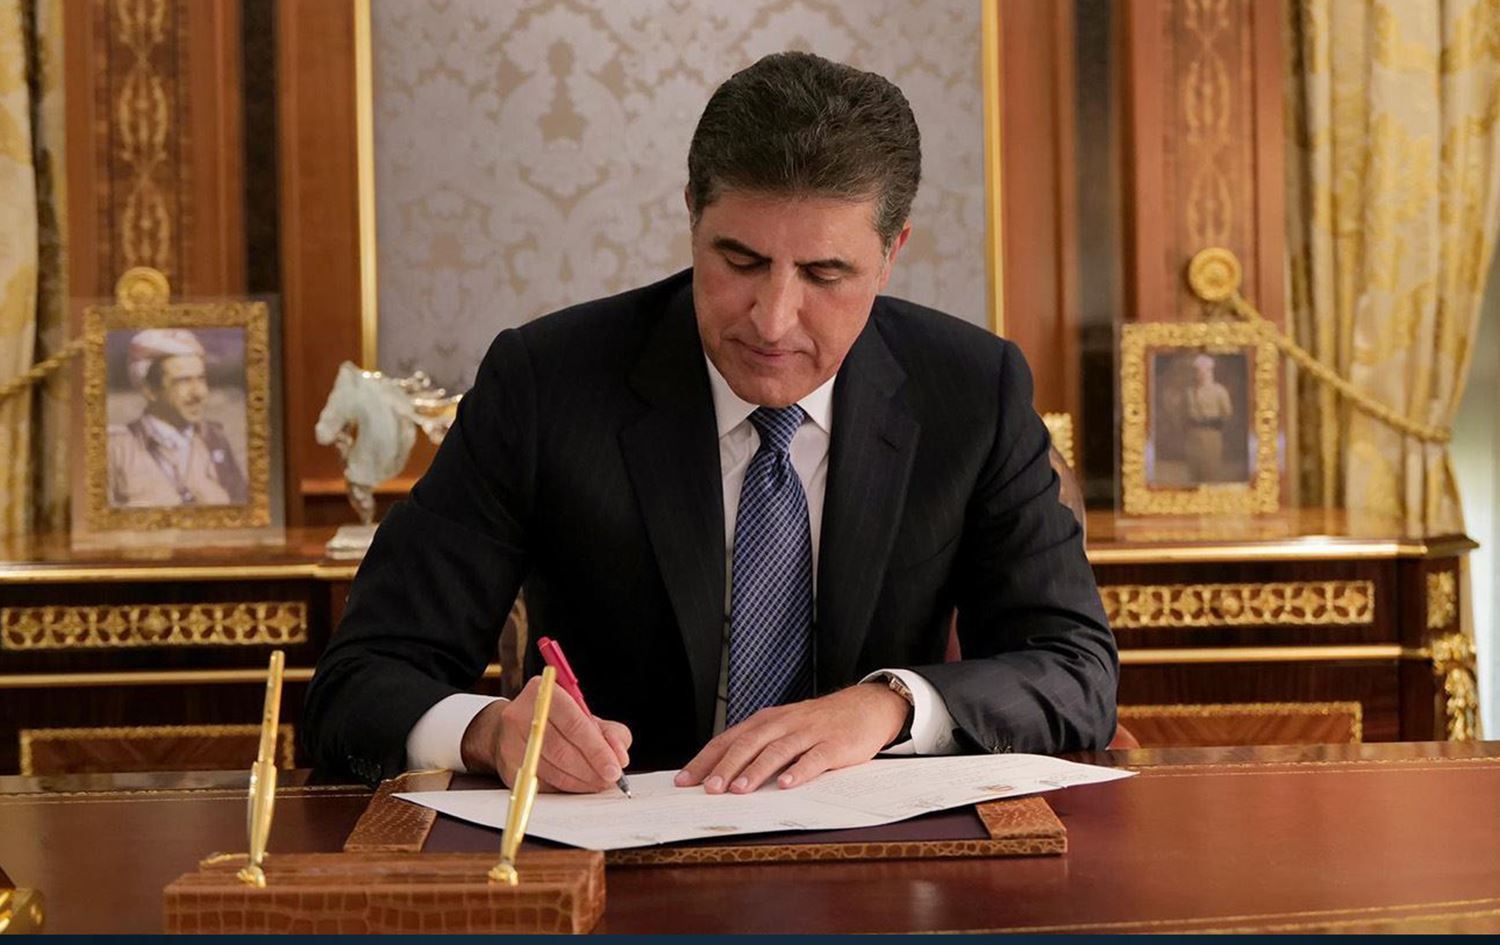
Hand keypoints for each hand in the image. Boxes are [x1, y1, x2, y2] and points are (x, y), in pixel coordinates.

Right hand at [459, 676, 631, 792]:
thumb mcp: (585, 716)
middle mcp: (521, 714)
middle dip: (592, 769)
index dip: (597, 749)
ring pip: (552, 770)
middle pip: (562, 750)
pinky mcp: (507, 767)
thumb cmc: (555, 721)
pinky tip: (578, 784)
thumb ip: (610, 733)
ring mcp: (510, 742)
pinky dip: (565, 787)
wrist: (510, 730)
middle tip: (610, 779)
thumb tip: (619, 756)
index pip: (574, 724)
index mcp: (543, 692)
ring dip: (581, 781)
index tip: (615, 768)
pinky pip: (542, 784)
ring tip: (598, 782)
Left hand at [674, 683, 909, 793]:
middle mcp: (783, 724)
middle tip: (708, 788)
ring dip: (756, 770)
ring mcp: (809, 733)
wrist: (865, 706)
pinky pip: (814, 758)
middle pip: (749, 744)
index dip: (705, 759)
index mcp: (766, 721)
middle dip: (726, 766)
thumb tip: (721, 774)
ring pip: (777, 750)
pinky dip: (799, 771)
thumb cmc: (818, 723)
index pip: (728, 739)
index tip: (685, 780)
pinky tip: (787, 784)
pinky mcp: (834, 744)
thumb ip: (758, 746)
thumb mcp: (784, 727)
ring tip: (739, 790)